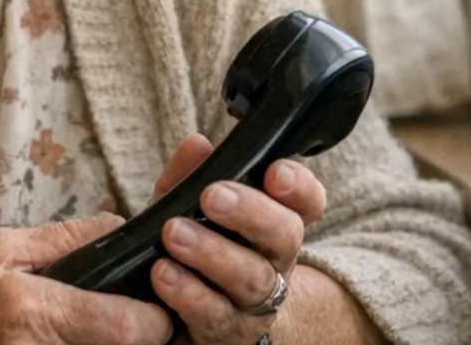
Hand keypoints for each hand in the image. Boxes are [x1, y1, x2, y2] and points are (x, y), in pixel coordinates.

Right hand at [0, 214, 172, 344]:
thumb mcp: (1, 248)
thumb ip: (66, 240)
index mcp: (30, 307)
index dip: (153, 322)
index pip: (124, 328)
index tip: (156, 310)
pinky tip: (70, 340)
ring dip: (105, 344)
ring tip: (99, 326)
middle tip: (135, 320)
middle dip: (137, 339)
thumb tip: (120, 226)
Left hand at [147, 134, 328, 344]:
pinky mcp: (229, 335)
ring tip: (174, 233)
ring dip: (213, 253)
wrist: (178, 320)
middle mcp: (275, 263)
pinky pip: (216, 316)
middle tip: (213, 196)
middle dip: (251, 212)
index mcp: (273, 224)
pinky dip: (189, 294)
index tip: (275, 171)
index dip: (300, 186)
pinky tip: (163, 274)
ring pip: (253, 278)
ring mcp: (257, 304)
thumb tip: (197, 145)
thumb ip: (188, 177)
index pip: (307, 202)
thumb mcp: (183, 209)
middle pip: (286, 235)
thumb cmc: (189, 251)